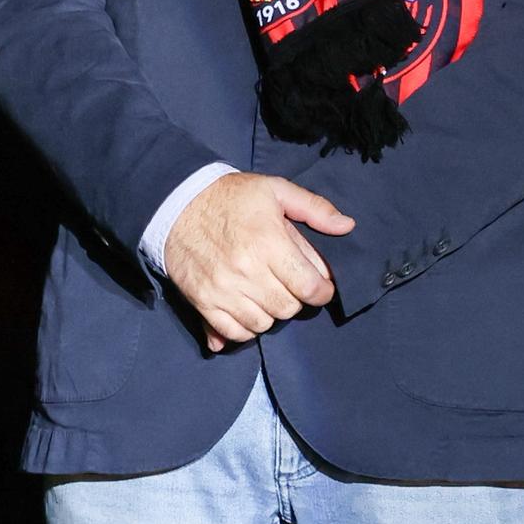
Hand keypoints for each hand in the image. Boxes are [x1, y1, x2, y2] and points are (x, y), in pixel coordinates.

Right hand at [163, 171, 354, 350]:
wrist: (176, 204)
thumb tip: (347, 226)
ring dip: (271, 313)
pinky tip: (247, 309)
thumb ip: (314, 208)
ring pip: (263, 324)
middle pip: (288, 308)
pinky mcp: (203, 301)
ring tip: (267, 294)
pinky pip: (234, 333)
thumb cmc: (231, 197)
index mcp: (269, 242)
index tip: (320, 287)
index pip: (310, 287)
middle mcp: (247, 270)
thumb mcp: (275, 190)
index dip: (322, 291)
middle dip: (295, 299)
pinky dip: (246, 328)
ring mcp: (223, 289)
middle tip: (289, 285)